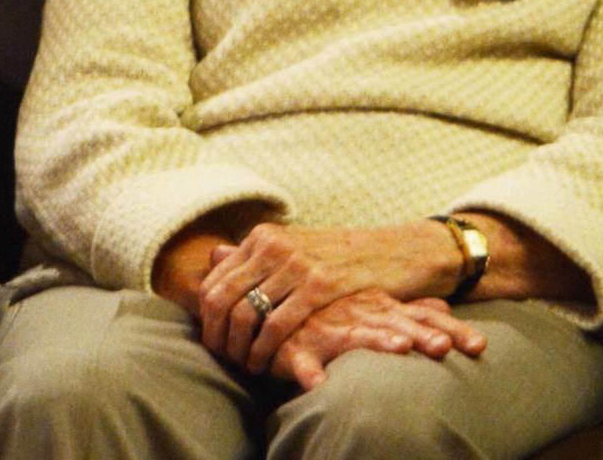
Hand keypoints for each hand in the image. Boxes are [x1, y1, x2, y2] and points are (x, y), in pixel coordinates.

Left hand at [197, 221, 459, 372]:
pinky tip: (266, 364)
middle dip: (216, 336)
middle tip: (223, 360)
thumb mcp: (296, 246)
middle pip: (221, 297)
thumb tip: (212, 255)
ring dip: (238, 348)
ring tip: (245, 366)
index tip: (213, 342)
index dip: (206, 318)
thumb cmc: (344, 256)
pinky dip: (264, 350)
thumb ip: (256, 254)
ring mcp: (297, 262)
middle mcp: (275, 245)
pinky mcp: (319, 283)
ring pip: (245, 312)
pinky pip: (277, 323)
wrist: (396, 251)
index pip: (214, 279)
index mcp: (265, 236)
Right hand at [267, 289, 485, 389]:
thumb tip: (445, 310)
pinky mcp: (296, 346)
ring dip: (377, 341)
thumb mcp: (373, 306)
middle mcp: (360, 313)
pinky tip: (316, 384)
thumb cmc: (332, 310)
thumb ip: (408, 309)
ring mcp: (329, 328)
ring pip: (355, 335)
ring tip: (399, 349)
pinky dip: (307, 371)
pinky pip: (300, 360)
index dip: (452, 330)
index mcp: (381, 306)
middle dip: (422, 335)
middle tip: (446, 348)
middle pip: (397, 324)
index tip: (480, 347)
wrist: (275, 300)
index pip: (423, 316)